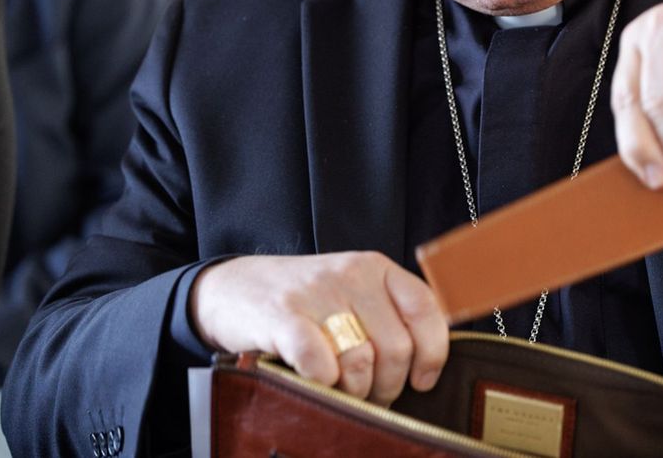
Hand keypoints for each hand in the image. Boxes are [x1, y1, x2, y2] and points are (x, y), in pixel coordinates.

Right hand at [190, 252, 448, 405]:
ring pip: (361, 360)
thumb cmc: (302, 302)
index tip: (422, 380)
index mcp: (376, 268)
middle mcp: (351, 275)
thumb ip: (390, 316)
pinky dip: (323, 381)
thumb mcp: (353, 294)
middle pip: (396, 346)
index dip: (432, 353)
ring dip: (355, 391)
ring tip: (342, 390)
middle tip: (370, 394)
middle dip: (388, 385)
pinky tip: (318, 381)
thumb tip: (429, 363)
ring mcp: (316, 294)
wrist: (230, 287)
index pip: (426, 309)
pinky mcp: (281, 317)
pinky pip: (319, 360)